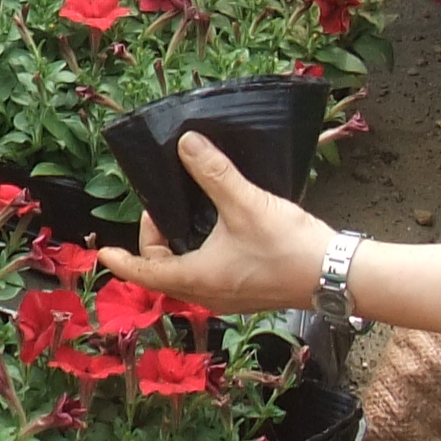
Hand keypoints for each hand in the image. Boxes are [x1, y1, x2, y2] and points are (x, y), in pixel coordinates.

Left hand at [97, 131, 336, 317]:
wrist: (336, 275)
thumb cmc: (288, 246)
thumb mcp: (245, 202)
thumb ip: (212, 172)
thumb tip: (186, 143)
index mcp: (199, 278)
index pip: (146, 273)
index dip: (122, 261)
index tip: (104, 252)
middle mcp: (209, 295)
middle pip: (164, 275)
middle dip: (153, 246)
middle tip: (159, 212)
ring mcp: (229, 298)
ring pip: (187, 279)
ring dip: (177, 253)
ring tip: (181, 220)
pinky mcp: (248, 294)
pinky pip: (209, 280)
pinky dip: (199, 259)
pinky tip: (214, 235)